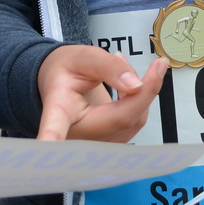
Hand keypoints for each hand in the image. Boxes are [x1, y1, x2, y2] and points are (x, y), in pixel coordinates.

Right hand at [36, 45, 166, 141]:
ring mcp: (93, 145)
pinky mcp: (108, 145)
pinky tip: (128, 84)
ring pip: (134, 121)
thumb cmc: (64, 71)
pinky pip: (135, 123)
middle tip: (157, 63)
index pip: (56, 126)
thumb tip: (136, 85)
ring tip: (125, 65)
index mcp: (60, 109)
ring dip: (143, 93)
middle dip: (147, 90)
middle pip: (122, 118)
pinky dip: (139, 101)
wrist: (56, 83)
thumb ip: (107, 67)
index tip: (46, 147)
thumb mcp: (81, 57)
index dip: (51, 138)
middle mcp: (75, 135)